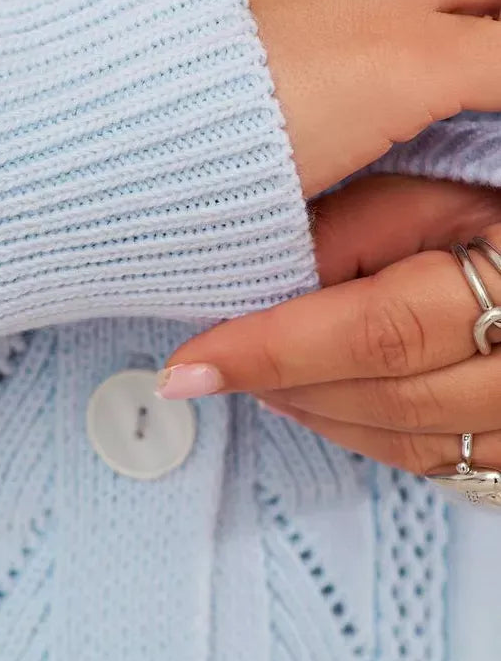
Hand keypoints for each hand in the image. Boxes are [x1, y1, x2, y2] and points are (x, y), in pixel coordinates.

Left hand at [158, 176, 500, 472]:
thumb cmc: (493, 197)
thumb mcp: (437, 190)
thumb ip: (356, 232)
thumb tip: (267, 289)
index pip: (381, 332)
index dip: (274, 350)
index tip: (190, 365)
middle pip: (391, 397)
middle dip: (287, 384)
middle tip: (214, 365)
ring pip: (416, 444)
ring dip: (322, 415)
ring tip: (264, 378)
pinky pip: (450, 470)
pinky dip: (374, 440)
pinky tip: (331, 406)